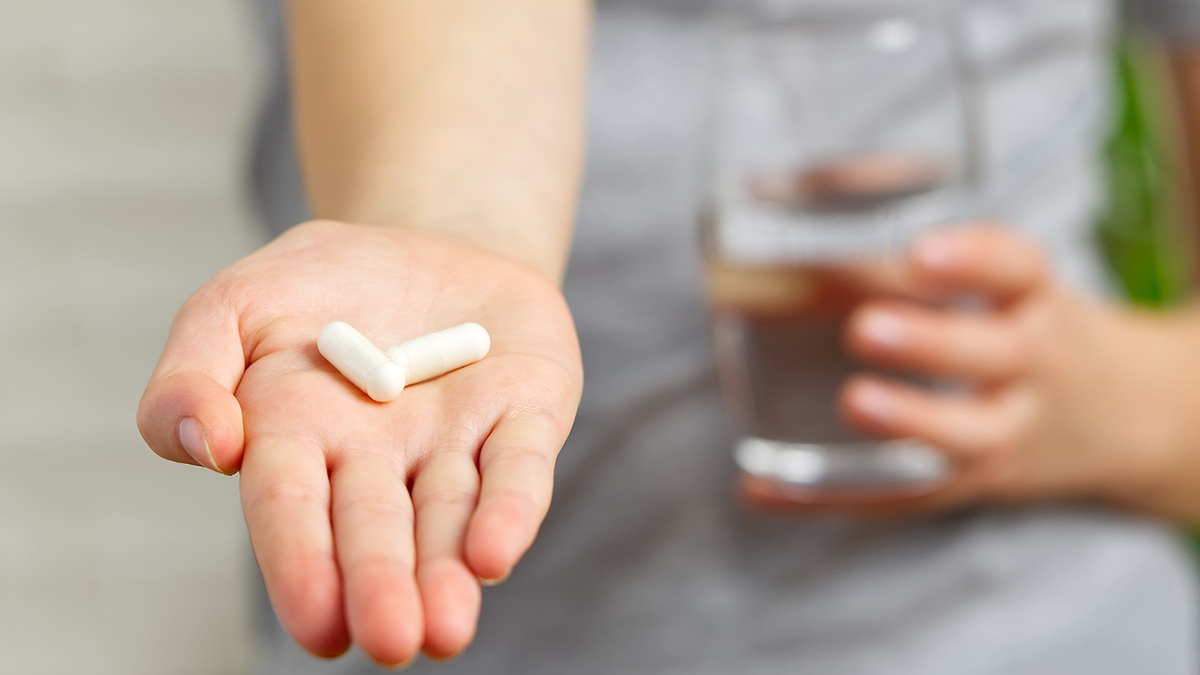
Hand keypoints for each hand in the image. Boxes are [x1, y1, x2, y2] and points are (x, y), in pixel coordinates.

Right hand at [137, 221, 582, 664]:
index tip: (320, 626)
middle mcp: (378, 459)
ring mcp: (454, 440)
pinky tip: (496, 555)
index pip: (291, 508)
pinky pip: (519, 464)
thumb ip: (192, 373)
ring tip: (446, 630)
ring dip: (448, 573)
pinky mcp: (524, 414)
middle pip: (377, 529)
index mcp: (295, 439)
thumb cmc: (323, 286)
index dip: (301, 565)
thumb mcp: (234, 305)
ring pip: (450, 516)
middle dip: (381, 585)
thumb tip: (213, 444)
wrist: (429, 243)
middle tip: (392, 643)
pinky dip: (511, 507)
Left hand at [743, 226, 1199, 519]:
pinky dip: (837, 497)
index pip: (1019, 270)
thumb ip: (935, 262)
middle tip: (864, 327)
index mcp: (1035, 303)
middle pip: (996, 355)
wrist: (1118, 419)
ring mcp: (1009, 433)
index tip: (921, 251)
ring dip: (907, 423)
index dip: (974, 258)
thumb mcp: (1013, 289)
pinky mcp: (972, 484)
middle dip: (932, 344)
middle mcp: (1033, 367)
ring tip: (852, 403)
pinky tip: (766, 489)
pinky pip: (907, 498)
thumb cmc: (1027, 330)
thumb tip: (796, 202)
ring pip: (966, 437)